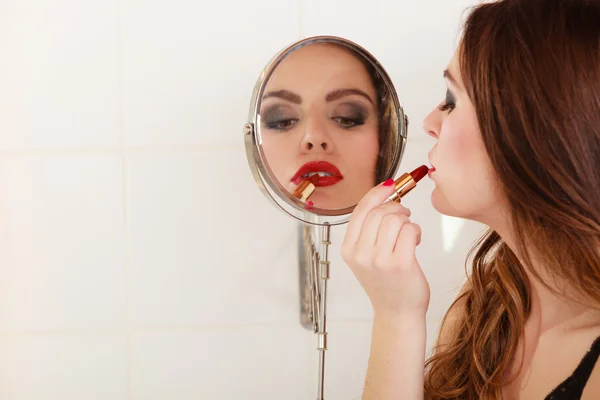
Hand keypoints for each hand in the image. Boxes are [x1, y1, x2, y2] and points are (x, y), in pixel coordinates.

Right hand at [341, 181, 429, 317]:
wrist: (397, 313)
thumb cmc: (387, 283)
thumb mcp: (366, 257)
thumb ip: (369, 230)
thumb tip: (384, 195)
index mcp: (348, 249)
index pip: (361, 210)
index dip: (377, 193)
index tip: (390, 185)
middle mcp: (360, 254)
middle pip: (380, 212)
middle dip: (396, 208)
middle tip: (405, 216)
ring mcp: (379, 260)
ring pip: (395, 219)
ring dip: (407, 220)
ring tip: (409, 232)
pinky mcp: (400, 264)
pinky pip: (410, 230)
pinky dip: (416, 231)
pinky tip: (415, 241)